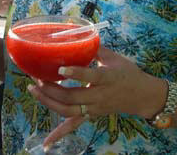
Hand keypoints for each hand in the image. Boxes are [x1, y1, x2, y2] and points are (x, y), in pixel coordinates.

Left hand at [27, 47, 163, 147]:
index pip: (90, 76)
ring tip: (34, 90)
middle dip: (51, 89)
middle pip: (72, 97)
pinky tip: (46, 142)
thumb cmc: (128, 73)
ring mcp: (94, 108)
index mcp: (107, 78)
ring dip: (49, 102)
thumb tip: (77, 34)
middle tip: (37, 77)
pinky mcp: (91, 115)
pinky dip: (59, 134)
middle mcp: (99, 95)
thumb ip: (95, 48)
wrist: (142, 96)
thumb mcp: (114, 58)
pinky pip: (73, 126)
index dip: (75, 73)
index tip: (60, 69)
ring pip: (68, 111)